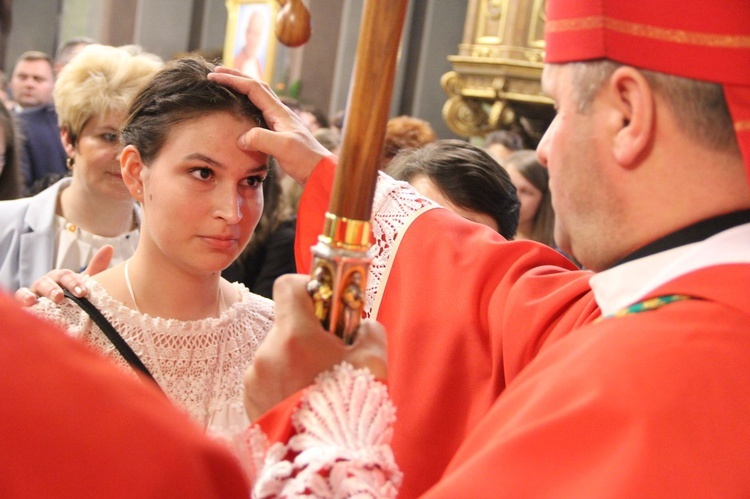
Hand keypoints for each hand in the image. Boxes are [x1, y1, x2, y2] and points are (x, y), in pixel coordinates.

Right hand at [14, 245, 113, 305]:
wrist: (52, 309)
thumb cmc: (69, 295)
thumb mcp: (81, 283)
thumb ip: (95, 268)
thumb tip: (109, 247)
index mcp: (62, 277)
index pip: (69, 276)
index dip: (75, 282)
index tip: (84, 292)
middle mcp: (49, 281)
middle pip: (54, 279)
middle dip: (62, 286)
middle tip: (69, 295)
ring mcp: (36, 289)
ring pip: (39, 286)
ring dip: (48, 291)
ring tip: (56, 297)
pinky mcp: (25, 300)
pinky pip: (21, 296)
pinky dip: (24, 297)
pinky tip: (31, 301)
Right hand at [207, 67, 331, 185]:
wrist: (321, 173)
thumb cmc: (306, 160)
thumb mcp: (283, 148)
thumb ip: (262, 139)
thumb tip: (242, 138)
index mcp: (280, 112)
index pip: (254, 88)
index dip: (233, 80)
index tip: (214, 76)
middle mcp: (280, 113)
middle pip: (256, 87)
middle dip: (236, 77)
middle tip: (217, 73)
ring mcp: (280, 123)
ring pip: (259, 98)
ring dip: (242, 89)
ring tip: (227, 86)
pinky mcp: (279, 134)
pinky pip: (260, 113)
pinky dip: (247, 106)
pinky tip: (241, 112)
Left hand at [244, 274, 386, 420]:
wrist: (322, 460)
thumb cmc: (349, 409)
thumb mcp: (373, 362)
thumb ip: (369, 331)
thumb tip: (362, 325)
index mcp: (295, 335)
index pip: (288, 284)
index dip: (308, 285)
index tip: (326, 301)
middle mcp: (268, 352)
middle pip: (287, 323)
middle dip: (309, 332)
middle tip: (332, 353)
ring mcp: (254, 378)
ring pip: (278, 353)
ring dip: (297, 359)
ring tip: (319, 385)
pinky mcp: (250, 400)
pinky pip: (268, 377)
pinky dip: (285, 382)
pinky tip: (304, 402)